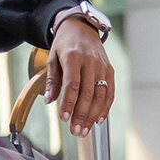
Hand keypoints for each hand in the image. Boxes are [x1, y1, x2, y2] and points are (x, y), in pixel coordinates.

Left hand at [45, 17, 113, 137]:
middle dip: (81, 115)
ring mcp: (102, 66)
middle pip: (87, 93)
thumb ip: (52, 81)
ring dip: (92, 116)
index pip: (72, 84)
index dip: (68, 103)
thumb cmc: (65, 45)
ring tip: (84, 130)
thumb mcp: (52, 58)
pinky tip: (98, 120)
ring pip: (100, 95)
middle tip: (75, 131)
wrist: (82, 28)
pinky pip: (110, 92)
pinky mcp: (110, 70)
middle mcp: (90, 62)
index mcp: (73, 57)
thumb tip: (49, 101)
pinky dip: (105, 108)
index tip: (64, 118)